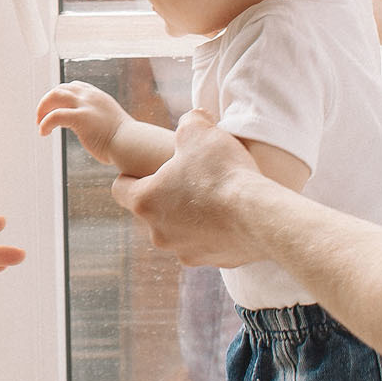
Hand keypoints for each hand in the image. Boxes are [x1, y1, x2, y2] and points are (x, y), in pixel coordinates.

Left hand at [34, 81, 128, 165]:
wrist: (132, 144)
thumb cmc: (125, 141)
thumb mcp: (111, 123)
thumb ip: (100, 121)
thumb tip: (95, 133)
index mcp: (98, 97)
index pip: (74, 86)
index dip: (60, 96)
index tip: (53, 109)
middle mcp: (90, 96)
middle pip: (60, 88)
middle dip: (47, 101)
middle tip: (41, 117)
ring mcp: (85, 105)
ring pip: (54, 96)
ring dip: (42, 109)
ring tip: (39, 124)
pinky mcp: (80, 117)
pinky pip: (54, 116)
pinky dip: (45, 123)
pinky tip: (43, 133)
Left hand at [111, 110, 266, 267]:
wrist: (260, 216)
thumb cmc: (223, 172)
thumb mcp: (199, 131)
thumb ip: (188, 122)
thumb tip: (192, 119)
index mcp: (145, 200)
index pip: (120, 188)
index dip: (133, 173)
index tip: (150, 167)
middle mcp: (158, 232)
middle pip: (152, 210)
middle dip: (167, 194)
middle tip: (191, 178)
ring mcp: (184, 250)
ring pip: (179, 230)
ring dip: (190, 215)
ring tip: (214, 197)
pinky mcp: (210, 261)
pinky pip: (205, 243)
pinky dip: (214, 232)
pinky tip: (232, 216)